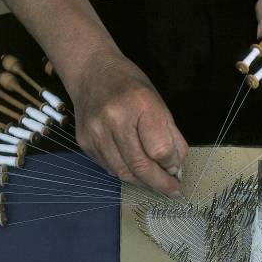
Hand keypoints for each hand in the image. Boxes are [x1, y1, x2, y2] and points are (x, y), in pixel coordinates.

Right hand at [71, 55, 187, 196]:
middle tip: (172, 190)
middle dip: (160, 183)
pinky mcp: (84, 142)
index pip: (160, 149)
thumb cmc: (131, 86)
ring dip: (143, 183)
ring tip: (154, 182)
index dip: (172, 164)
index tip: (177, 169)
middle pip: (140, 165)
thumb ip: (171, 135)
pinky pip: (109, 168)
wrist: (91, 71)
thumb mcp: (158, 103)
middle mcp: (115, 119)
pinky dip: (125, 173)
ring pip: (123, 173)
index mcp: (140, 105)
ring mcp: (96, 132)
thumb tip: (177, 167)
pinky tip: (134, 169)